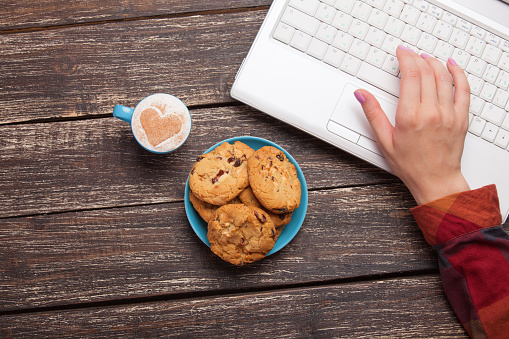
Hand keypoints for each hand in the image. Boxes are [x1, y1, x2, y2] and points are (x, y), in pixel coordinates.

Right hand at [355, 46, 470, 204]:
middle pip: (427, 72)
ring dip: (435, 62)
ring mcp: (448, 114)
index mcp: (410, 116)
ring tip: (426, 57)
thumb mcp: (384, 140)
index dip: (405, 58)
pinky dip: (459, 73)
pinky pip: (464, 89)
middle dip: (417, 58)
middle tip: (410, 54)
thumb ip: (373, 114)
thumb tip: (362, 95)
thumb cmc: (410, 165)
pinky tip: (452, 65)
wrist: (436, 181)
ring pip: (444, 77)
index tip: (401, 52)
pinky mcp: (461, 118)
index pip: (410, 75)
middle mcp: (431, 112)